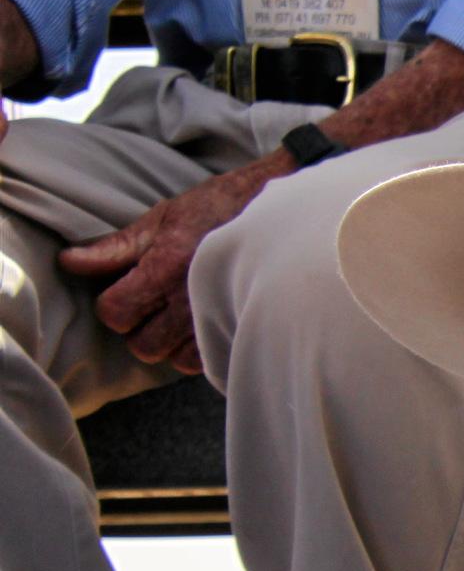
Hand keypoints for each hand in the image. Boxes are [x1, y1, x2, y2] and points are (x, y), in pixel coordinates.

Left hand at [58, 157, 281, 372]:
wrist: (284, 211)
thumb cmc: (221, 208)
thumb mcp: (165, 217)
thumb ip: (118, 246)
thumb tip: (71, 261)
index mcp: (165, 267)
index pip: (115, 313)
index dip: (114, 305)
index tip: (128, 292)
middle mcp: (192, 299)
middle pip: (142, 346)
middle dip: (142, 329)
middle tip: (155, 307)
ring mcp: (221, 319)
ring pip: (174, 359)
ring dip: (172, 343)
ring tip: (182, 316)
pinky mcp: (243, 330)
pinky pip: (207, 362)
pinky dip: (201, 350)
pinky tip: (204, 325)